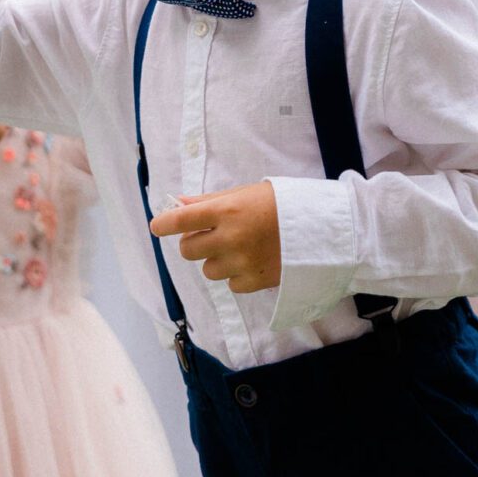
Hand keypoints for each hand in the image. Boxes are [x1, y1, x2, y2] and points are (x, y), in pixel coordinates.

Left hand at [150, 182, 280, 293]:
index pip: (182, 219)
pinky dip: (236, 274)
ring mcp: (242, 262)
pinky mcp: (254, 282)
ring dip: (216, 260)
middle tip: (209, 235)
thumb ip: (209, 201)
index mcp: (227, 210)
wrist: (320, 227)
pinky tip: (252, 260)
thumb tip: (178, 203)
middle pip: (188, 250)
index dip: (164, 223)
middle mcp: (231, 237)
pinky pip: (230, 283)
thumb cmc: (280, 204)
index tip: (157, 226)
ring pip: (207, 270)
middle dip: (194, 242)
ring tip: (238, 247)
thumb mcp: (245, 193)